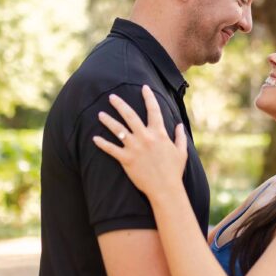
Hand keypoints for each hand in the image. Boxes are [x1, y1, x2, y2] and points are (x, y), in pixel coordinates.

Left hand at [93, 85, 188, 202]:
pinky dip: (102, 144)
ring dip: (108, 121)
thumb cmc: (174, 171)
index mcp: (159, 133)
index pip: (154, 110)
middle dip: (120, 104)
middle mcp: (145, 137)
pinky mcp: (126, 159)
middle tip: (111, 97)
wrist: (166, 189)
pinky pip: (111, 149)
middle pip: (130, 116)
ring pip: (118, 130)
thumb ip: (180, 136)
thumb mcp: (181, 152)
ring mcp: (135, 148)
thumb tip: (179, 125)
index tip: (144, 87)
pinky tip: (94, 138)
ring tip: (100, 114)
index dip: (149, 97)